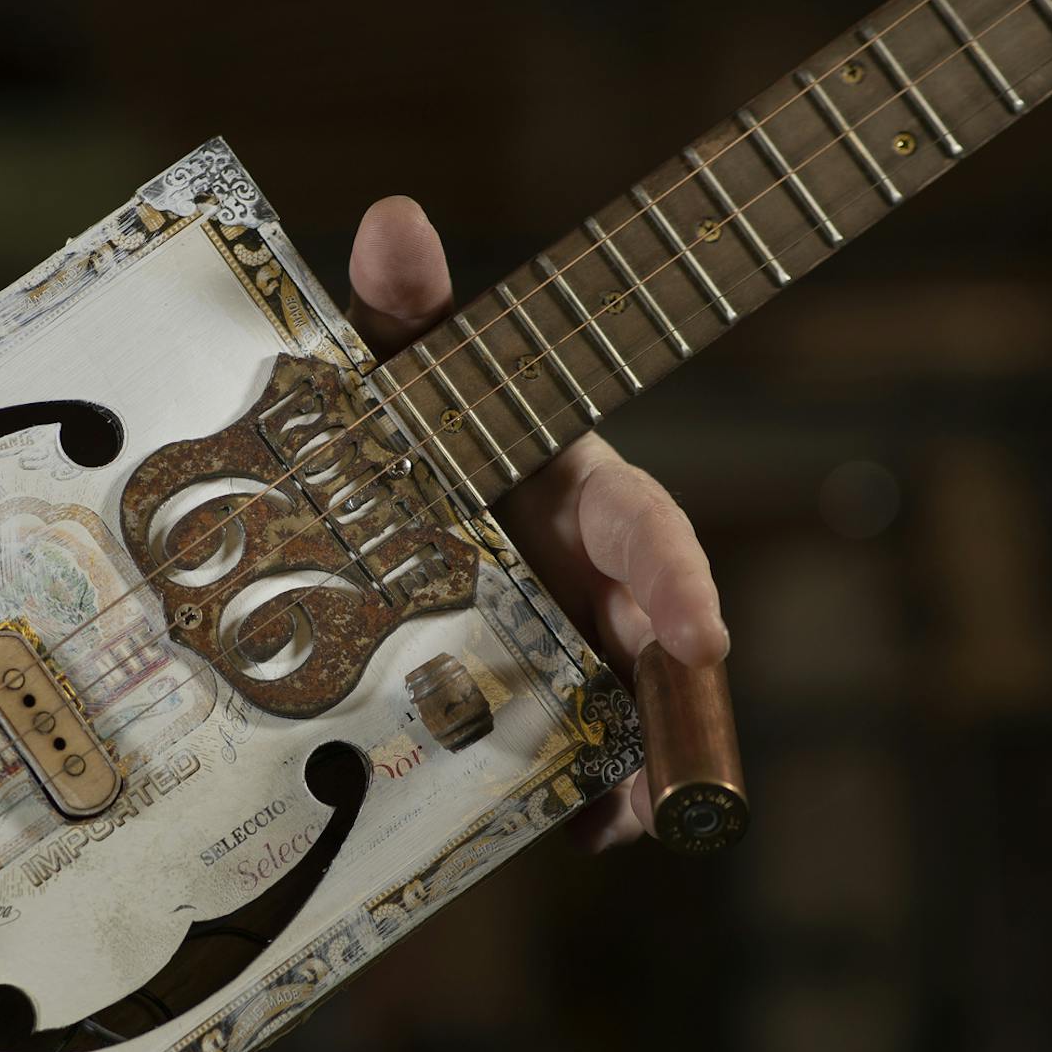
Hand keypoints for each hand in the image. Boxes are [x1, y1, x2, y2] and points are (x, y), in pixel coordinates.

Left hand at [346, 195, 731, 849]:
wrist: (350, 514)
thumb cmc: (409, 425)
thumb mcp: (398, 369)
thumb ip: (401, 305)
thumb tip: (393, 220)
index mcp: (572, 488)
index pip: (644, 524)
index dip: (675, 574)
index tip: (700, 632)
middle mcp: (583, 570)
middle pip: (649, 634)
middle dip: (672, 685)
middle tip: (673, 756)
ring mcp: (562, 641)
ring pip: (624, 706)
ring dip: (637, 763)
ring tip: (629, 819)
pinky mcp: (534, 701)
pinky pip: (572, 757)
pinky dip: (585, 797)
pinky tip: (581, 831)